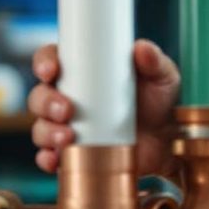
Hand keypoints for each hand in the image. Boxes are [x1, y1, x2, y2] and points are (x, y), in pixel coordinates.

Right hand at [28, 39, 181, 175]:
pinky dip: (48, 159)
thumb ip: (154, 61)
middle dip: (46, 102)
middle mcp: (68, 98)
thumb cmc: (160, 102)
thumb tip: (141, 49)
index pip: (51, 60)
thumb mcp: (162, 77)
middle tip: (67, 109)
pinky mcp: (72, 154)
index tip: (52, 70)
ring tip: (68, 137)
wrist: (168, 143)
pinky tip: (57, 159)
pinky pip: (49, 157)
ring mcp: (67, 127)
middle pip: (40, 96)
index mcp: (83, 73)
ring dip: (47, 132)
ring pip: (41, 127)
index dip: (44, 62)